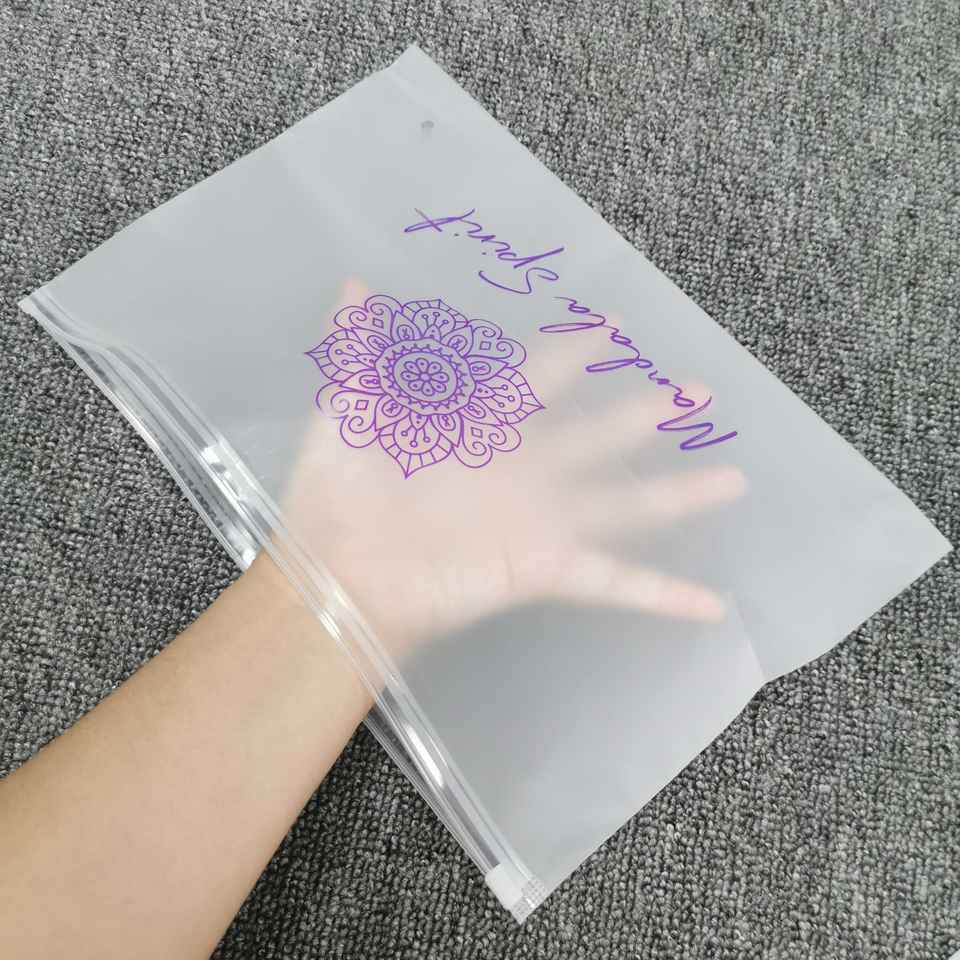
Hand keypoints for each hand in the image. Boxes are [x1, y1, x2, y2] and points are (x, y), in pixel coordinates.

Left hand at [278, 279, 745, 657]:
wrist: (336, 571)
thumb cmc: (339, 490)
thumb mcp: (348, 409)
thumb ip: (358, 347)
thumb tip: (353, 281)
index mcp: (483, 429)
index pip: (540, 380)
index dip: (573, 351)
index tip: (609, 327)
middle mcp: (523, 472)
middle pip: (601, 435)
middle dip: (649, 413)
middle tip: (697, 391)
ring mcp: (541, 521)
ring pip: (627, 503)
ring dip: (680, 495)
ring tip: (733, 480)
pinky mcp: (546, 567)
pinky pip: (615, 582)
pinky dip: (663, 595)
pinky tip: (713, 606)